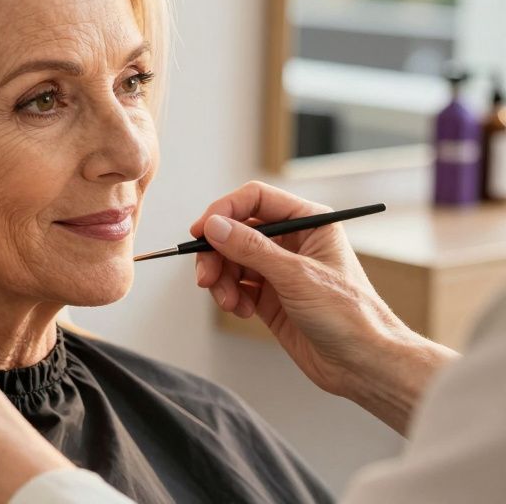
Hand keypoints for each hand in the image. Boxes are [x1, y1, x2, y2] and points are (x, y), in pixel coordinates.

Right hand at [190, 181, 457, 432]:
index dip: (224, 211)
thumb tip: (214, 226)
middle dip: (217, 253)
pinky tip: (243, 311)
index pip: (256, 200)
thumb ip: (251, 248)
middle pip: (236, 231)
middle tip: (206, 276)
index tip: (201, 231)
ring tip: (230, 302)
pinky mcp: (270, 296)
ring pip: (231, 259)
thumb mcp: (296, 276)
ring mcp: (279, 269)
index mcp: (309, 223)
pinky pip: (236, 285)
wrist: (363, 365)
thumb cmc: (351, 317)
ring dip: (222, 280)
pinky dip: (231, 296)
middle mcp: (292, 242)